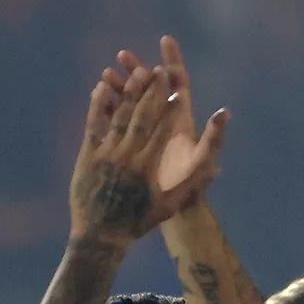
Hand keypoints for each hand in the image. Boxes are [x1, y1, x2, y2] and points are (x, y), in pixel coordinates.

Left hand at [68, 64, 182, 242]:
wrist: (101, 234)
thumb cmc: (140, 220)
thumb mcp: (172, 203)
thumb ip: (193, 182)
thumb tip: (216, 166)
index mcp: (150, 166)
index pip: (163, 128)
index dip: (170, 106)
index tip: (176, 88)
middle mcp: (128, 155)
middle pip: (142, 115)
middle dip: (150, 90)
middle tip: (157, 69)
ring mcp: (106, 153)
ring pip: (119, 115)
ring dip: (127, 90)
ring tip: (134, 70)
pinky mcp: (88, 154)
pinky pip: (94, 123)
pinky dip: (98, 104)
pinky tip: (101, 86)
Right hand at [103, 35, 227, 213]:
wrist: (172, 209)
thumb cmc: (190, 188)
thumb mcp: (202, 162)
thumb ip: (213, 137)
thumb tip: (224, 112)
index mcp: (182, 122)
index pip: (179, 85)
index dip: (173, 63)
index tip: (166, 40)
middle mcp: (165, 122)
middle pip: (152, 89)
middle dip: (138, 71)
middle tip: (122, 55)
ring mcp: (147, 132)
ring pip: (132, 101)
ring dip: (120, 87)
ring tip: (106, 73)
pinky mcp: (131, 143)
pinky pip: (119, 119)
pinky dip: (109, 106)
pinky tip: (97, 95)